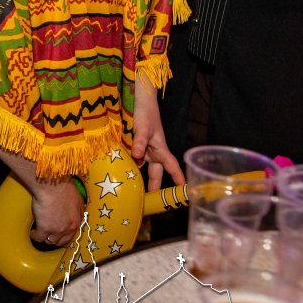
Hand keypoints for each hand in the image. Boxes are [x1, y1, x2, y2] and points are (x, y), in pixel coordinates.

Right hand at [28, 178, 84, 247]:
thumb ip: (76, 210)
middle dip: (55, 239)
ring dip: (45, 238)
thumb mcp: (77, 199)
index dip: (64, 237)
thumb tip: (73, 212)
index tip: (60, 236)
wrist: (53, 185)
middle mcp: (68, 228)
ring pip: (50, 241)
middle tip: (49, 235)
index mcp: (76, 221)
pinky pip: (38, 238)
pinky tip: (33, 232)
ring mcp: (56, 229)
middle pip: (61, 241)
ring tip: (40, 234)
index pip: (71, 236)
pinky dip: (35, 236)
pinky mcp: (45, 228)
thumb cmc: (64, 186)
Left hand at [131, 76, 184, 190]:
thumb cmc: (145, 112)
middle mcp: (152, 152)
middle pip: (155, 173)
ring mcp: (142, 149)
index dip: (178, 178)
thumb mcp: (143, 127)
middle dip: (154, 186)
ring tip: (132, 191)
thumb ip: (140, 141)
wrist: (135, 100)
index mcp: (160, 149)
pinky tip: (118, 173)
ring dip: (138, 178)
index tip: (184, 190)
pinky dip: (126, 166)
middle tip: (150, 201)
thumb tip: (137, 155)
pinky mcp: (132, 145)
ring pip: (141, 168)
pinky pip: (130, 159)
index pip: (171, 166)